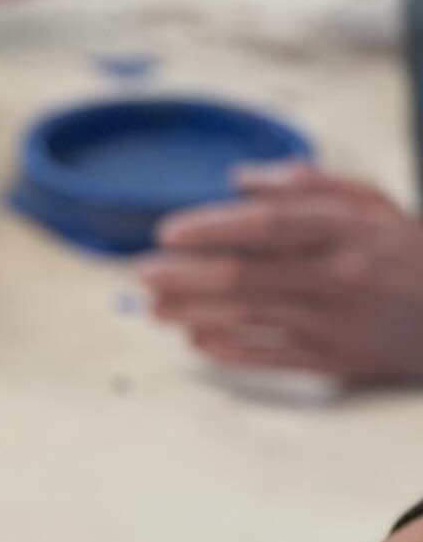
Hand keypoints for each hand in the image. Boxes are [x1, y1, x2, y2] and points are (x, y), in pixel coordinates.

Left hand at [141, 165, 422, 381]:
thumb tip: (238, 180)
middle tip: (143, 274)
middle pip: (244, 276)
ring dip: (191, 314)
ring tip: (153, 308)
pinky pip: (267, 356)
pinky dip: (226, 348)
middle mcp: (338, 276)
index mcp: (348, 231)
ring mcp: (333, 322)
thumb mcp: (370, 204)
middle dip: (184, 276)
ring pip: (247, 318)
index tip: (168, 232)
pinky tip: (194, 340)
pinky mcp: (331, 361)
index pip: (266, 225)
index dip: (211, 228)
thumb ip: (305, 186)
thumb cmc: (404, 251)